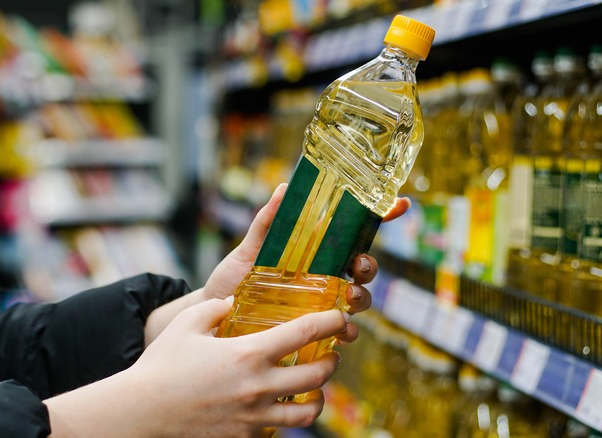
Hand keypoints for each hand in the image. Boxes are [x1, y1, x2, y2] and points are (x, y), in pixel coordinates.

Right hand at [46, 299, 348, 436]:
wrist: (142, 414)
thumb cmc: (162, 365)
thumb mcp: (187, 324)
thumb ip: (216, 308)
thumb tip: (234, 302)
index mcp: (248, 353)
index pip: (305, 333)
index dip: (331, 321)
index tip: (340, 316)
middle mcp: (259, 387)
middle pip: (319, 375)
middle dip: (331, 361)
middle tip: (329, 352)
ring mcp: (255, 417)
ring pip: (309, 412)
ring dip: (318, 395)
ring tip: (312, 386)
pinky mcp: (246, 437)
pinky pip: (280, 430)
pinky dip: (287, 417)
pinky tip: (278, 405)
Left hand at [203, 184, 409, 342]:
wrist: (212, 318)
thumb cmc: (233, 280)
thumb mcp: (248, 250)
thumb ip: (266, 222)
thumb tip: (283, 188)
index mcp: (314, 252)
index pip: (353, 233)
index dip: (381, 216)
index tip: (400, 203)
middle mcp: (324, 277)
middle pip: (363, 267)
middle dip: (369, 265)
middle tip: (359, 266)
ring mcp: (321, 304)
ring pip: (358, 299)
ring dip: (361, 297)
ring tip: (349, 297)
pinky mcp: (313, 330)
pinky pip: (341, 332)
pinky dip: (348, 331)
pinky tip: (342, 331)